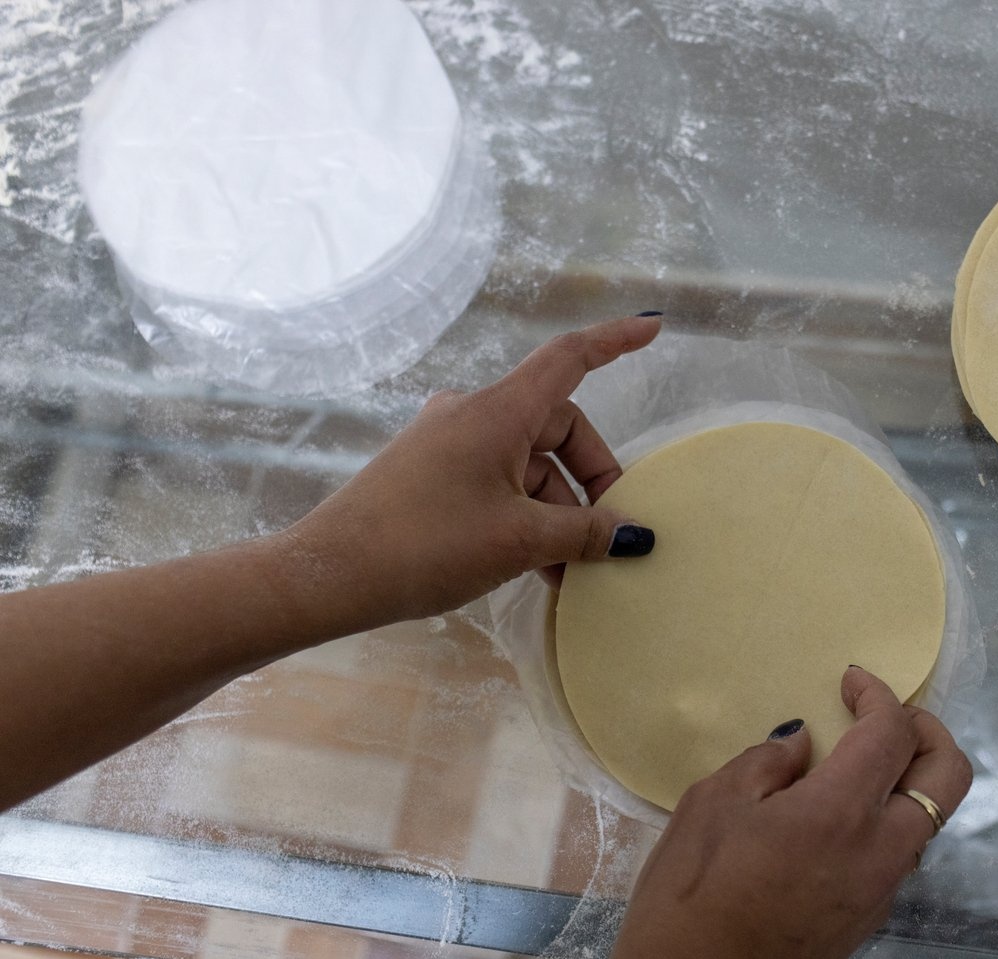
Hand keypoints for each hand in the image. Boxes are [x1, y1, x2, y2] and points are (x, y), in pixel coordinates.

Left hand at [284, 314, 660, 630]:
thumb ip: (583, 533)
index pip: (569, 359)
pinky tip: (535, 566)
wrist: (328, 575)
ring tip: (570, 571)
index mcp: (498, 412)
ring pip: (527, 464)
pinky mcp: (429, 474)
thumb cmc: (425, 545)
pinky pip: (496, 483)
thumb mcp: (518, 541)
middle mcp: (473, 415)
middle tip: (608, 536)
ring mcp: (447, 444)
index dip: (615, 341)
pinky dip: (524, 515)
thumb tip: (633, 535)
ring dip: (557, 510)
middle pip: (556, 428)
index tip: (654, 328)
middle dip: (591, 479)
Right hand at [597, 666, 972, 958]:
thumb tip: (801, 742)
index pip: (892, 734)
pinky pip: (902, 852)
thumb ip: (764, 764)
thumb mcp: (709, 808)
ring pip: (931, 816)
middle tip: (883, 714)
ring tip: (860, 761)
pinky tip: (840, 813)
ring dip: (912, 777)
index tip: (852, 680)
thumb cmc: (689, 902)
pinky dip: (891, 816)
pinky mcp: (869, 919)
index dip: (879, 694)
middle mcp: (880, 851)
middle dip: (928, 730)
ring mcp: (882, 891)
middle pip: (949, 774)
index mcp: (840, 814)